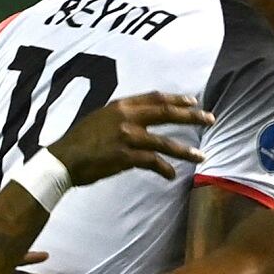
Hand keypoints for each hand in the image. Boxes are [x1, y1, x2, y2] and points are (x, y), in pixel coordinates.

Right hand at [54, 93, 212, 186]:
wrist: (63, 159)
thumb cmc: (79, 141)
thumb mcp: (100, 118)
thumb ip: (121, 116)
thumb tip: (140, 120)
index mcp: (120, 105)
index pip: (155, 98)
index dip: (177, 99)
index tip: (194, 102)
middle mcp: (126, 117)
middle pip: (166, 113)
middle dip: (192, 116)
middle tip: (211, 119)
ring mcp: (126, 137)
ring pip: (164, 142)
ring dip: (185, 150)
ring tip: (201, 156)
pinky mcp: (124, 157)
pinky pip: (152, 162)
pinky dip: (164, 169)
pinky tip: (171, 175)